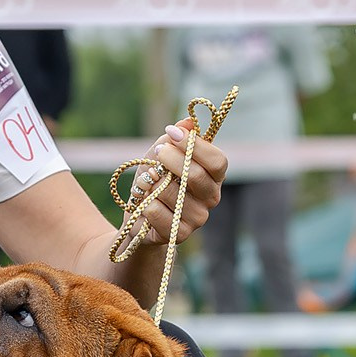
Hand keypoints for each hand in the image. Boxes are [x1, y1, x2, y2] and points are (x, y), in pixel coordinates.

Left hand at [125, 127, 229, 247]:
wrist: (138, 214)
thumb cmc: (154, 179)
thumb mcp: (161, 153)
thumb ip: (175, 138)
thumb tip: (186, 122)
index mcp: (213, 176)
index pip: (217, 161)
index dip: (195, 145)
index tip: (173, 133)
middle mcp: (211, 197)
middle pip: (196, 176)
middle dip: (171, 160)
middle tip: (157, 152)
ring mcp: (198, 218)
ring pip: (173, 194)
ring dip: (153, 183)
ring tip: (146, 183)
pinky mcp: (180, 234)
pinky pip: (158, 212)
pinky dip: (145, 203)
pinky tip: (144, 202)